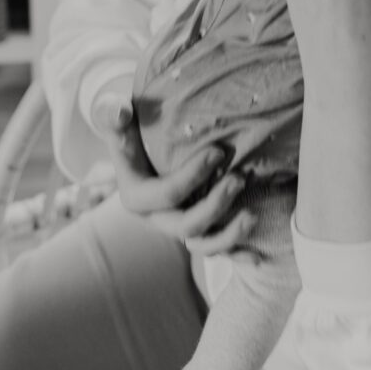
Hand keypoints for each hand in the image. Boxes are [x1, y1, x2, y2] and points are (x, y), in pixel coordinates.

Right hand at [91, 92, 257, 260]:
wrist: (136, 141)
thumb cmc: (127, 125)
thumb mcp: (114, 115)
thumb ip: (112, 112)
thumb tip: (120, 113)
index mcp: (136, 196)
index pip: (166, 194)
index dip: (193, 176)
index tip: (218, 151)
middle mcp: (156, 217)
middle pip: (186, 226)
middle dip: (214, 206)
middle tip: (240, 178)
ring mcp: (176, 225)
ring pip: (201, 245)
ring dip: (228, 237)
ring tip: (253, 216)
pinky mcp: (195, 229)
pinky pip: (216, 250)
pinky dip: (237, 253)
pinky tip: (258, 256)